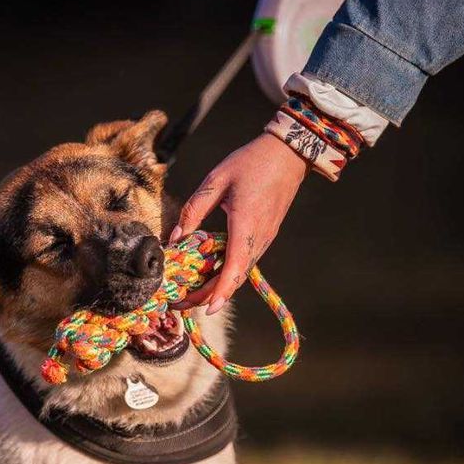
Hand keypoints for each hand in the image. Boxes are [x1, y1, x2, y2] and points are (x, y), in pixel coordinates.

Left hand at [169, 132, 308, 313]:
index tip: (208, 309)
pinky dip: (227, 272)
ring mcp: (265, 238)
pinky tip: (208, 272)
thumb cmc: (250, 163)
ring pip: (241, 271)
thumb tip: (176, 239)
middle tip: (181, 302)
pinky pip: (245, 260)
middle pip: (235, 277)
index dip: (221, 291)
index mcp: (246, 224)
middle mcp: (259, 237)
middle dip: (209, 295)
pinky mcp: (266, 235)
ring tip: (190, 292)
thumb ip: (194, 210)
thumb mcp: (215, 181)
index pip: (234, 267)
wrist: (287, 154)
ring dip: (217, 285)